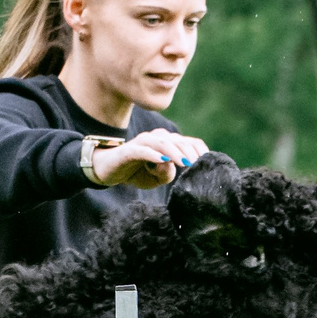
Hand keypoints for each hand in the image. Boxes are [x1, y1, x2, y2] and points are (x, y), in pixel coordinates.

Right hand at [92, 128, 210, 188]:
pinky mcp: (130, 150)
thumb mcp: (156, 179)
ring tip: (185, 164)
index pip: (190, 142)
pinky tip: (162, 161)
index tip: (208, 165)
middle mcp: (158, 138)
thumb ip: (167, 174)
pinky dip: (154, 154)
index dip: (200, 151)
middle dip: (191, 153)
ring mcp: (143, 142)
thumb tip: (170, 166)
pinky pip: (143, 150)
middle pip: (179, 141)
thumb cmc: (136, 172)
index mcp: (168, 143)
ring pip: (164, 143)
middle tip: (198, 167)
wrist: (108, 170)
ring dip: (176, 152)